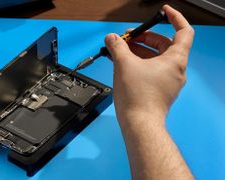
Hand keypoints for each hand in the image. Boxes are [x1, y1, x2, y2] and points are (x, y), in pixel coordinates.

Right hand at [105, 5, 193, 125]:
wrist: (139, 123)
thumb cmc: (138, 97)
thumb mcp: (124, 64)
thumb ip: (117, 47)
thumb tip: (112, 39)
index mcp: (175, 60)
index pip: (183, 31)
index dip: (174, 18)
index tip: (164, 12)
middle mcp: (175, 70)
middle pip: (164, 44)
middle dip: (146, 37)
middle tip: (129, 37)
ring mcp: (168, 81)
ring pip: (156, 58)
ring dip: (140, 50)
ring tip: (121, 49)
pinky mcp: (160, 89)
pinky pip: (152, 69)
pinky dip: (140, 63)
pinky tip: (123, 63)